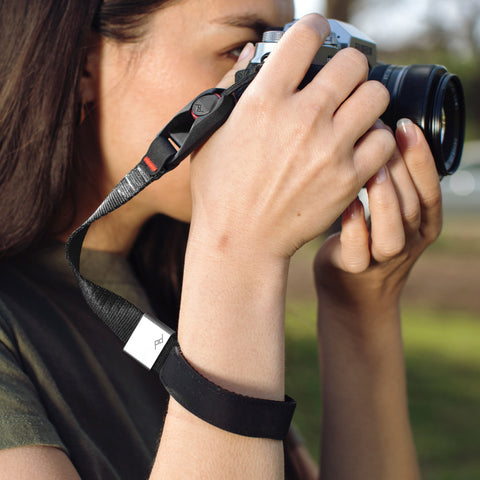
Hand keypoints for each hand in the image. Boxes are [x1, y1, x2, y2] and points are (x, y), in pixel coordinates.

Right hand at [188, 14, 395, 260]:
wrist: (241, 241)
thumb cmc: (220, 190)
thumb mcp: (211, 135)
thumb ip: (232, 88)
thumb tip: (254, 54)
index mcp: (263, 101)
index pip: (304, 36)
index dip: (314, 27)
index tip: (317, 34)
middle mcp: (301, 118)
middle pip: (352, 62)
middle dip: (347, 66)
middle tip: (340, 81)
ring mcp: (329, 149)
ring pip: (376, 96)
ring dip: (366, 99)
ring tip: (353, 113)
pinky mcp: (348, 178)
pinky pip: (383, 141)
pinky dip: (375, 139)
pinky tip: (358, 146)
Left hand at [314, 119, 441, 321]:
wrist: (351, 292)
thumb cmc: (365, 238)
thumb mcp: (385, 212)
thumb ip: (388, 182)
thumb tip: (377, 132)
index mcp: (422, 224)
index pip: (430, 188)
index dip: (422, 158)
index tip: (406, 125)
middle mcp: (409, 241)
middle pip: (413, 204)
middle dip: (400, 168)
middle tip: (380, 134)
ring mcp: (383, 259)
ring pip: (393, 230)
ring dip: (385, 198)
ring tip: (372, 168)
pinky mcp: (356, 269)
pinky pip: (358, 250)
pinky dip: (354, 227)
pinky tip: (347, 204)